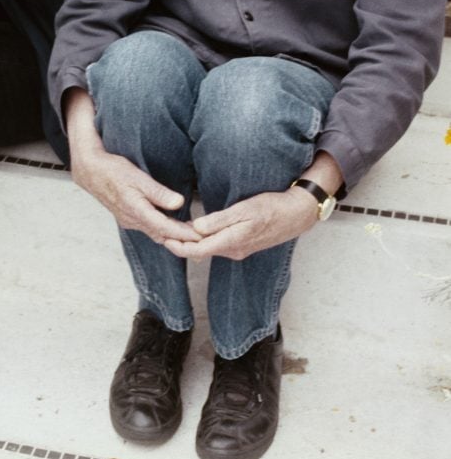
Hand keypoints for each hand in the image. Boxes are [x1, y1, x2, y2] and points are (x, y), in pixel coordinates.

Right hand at [65, 87, 200, 245]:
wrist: (90, 171)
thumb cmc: (113, 170)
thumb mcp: (137, 177)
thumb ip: (158, 192)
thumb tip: (179, 203)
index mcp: (137, 211)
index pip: (167, 228)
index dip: (185, 234)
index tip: (202, 238)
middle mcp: (133, 220)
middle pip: (163, 236)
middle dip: (183, 241)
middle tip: (205, 244)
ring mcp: (130, 221)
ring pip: (156, 234)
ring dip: (174, 237)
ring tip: (194, 238)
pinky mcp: (128, 217)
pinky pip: (149, 229)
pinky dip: (163, 231)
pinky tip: (172, 228)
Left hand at [164, 186, 318, 261]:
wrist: (296, 215)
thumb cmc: (271, 207)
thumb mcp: (245, 209)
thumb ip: (220, 220)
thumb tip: (196, 228)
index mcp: (232, 242)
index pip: (197, 250)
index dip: (179, 246)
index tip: (163, 238)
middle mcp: (233, 250)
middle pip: (200, 251)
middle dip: (181, 244)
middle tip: (162, 232)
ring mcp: (238, 249)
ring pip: (209, 248)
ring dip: (192, 241)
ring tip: (174, 230)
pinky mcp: (242, 245)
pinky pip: (217, 245)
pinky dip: (204, 239)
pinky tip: (197, 230)